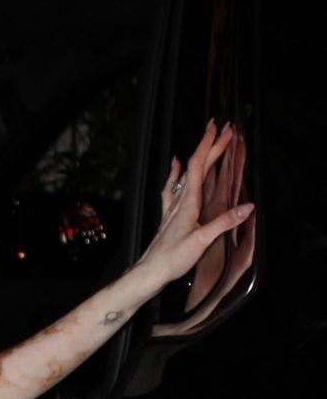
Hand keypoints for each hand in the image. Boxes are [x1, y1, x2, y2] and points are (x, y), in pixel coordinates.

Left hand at [138, 120, 254, 297]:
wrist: (150, 271)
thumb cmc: (173, 258)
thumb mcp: (202, 240)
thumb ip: (225, 222)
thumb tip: (248, 206)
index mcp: (188, 202)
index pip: (199, 165)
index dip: (209, 145)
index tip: (219, 128)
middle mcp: (180, 200)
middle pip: (196, 166)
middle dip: (210, 145)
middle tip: (223, 128)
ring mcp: (173, 207)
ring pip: (186, 174)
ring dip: (198, 156)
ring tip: (207, 141)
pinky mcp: (170, 216)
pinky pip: (173, 188)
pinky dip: (176, 174)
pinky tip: (175, 166)